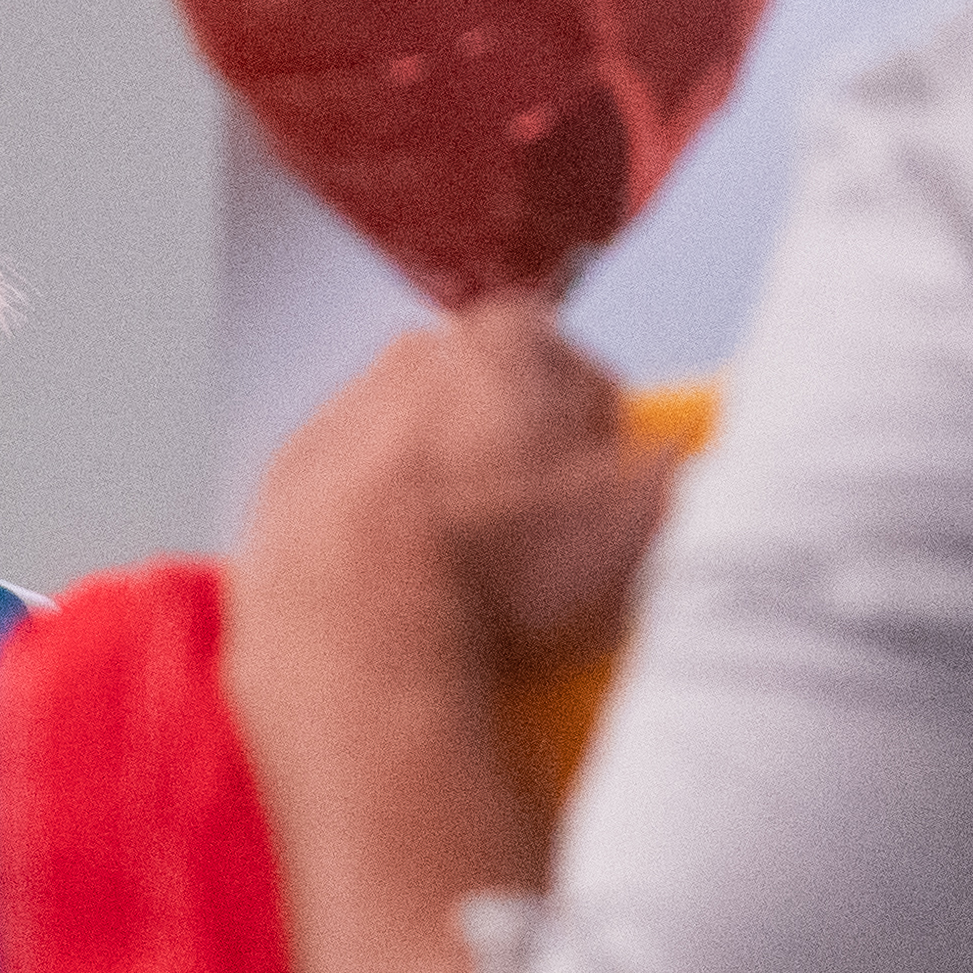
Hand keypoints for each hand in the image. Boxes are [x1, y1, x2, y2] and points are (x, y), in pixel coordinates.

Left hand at [239, 290, 677, 673]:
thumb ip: (676, 475)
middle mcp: (410, 363)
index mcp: (505, 343)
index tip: (610, 476)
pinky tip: (411, 602)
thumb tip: (686, 470)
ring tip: (479, 587)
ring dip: (445, 507)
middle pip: (487, 405)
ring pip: (413, 457)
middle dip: (520, 464)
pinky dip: (377, 549)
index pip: (576, 363)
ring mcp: (337, 424)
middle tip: (549, 542)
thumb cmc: (489, 567)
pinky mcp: (286, 495)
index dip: (602, 429)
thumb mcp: (637, 520)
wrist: (355, 628)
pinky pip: (349, 514)